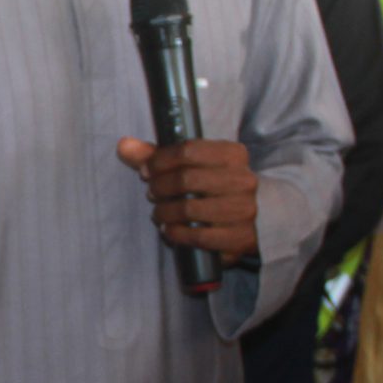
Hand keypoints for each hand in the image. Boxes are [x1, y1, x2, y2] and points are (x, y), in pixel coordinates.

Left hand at [115, 137, 259, 260]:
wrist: (258, 216)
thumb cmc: (215, 185)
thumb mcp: (193, 165)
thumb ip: (157, 154)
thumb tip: (124, 145)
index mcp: (233, 154)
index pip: (188, 150)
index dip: (159, 161)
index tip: (145, 171)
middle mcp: (243, 179)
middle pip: (186, 179)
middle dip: (160, 187)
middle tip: (151, 194)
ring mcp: (244, 210)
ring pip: (189, 209)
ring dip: (164, 212)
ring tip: (158, 213)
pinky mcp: (239, 237)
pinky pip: (198, 236)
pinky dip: (176, 234)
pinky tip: (168, 230)